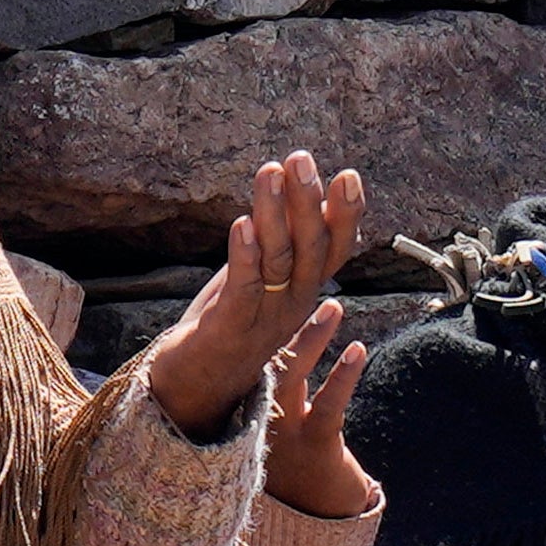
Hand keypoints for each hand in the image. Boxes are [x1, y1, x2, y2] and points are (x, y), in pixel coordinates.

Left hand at [137, 153, 367, 443]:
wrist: (197, 386)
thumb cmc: (230, 322)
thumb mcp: (264, 280)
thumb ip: (284, 245)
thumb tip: (305, 197)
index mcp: (304, 291)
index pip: (335, 249)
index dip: (346, 215)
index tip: (349, 175)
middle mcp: (293, 304)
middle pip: (310, 248)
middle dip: (307, 201)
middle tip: (300, 159)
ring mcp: (264, 318)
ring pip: (278, 261)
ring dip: (273, 213)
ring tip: (269, 172)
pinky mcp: (229, 329)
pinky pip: (244, 289)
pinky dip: (245, 256)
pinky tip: (242, 224)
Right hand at [264, 305, 375, 517]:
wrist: (314, 524)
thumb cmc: (297, 469)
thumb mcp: (276, 429)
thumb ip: (271, 391)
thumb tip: (273, 351)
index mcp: (248, 407)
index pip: (249, 356)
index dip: (257, 320)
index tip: (264, 284)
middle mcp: (259, 415)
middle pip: (264, 356)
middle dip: (279, 317)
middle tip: (294, 280)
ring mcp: (285, 431)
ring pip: (295, 376)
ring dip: (314, 338)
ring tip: (332, 306)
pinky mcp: (316, 445)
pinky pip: (329, 404)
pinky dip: (344, 374)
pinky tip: (358, 350)